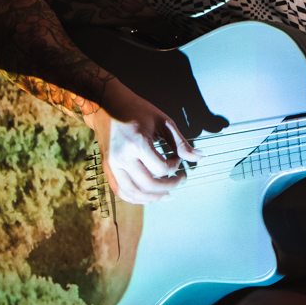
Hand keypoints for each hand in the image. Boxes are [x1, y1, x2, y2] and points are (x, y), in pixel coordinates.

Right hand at [98, 79, 200, 203]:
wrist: (105, 106)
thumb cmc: (136, 110)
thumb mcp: (163, 122)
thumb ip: (180, 142)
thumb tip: (200, 157)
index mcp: (137, 144)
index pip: (161, 168)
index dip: (175, 167)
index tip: (178, 159)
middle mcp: (122, 157)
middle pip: (148, 185)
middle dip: (169, 186)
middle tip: (180, 180)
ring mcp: (112, 165)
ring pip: (133, 193)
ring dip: (153, 198)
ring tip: (167, 195)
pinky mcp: (107, 168)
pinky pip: (120, 191)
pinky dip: (134, 198)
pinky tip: (147, 197)